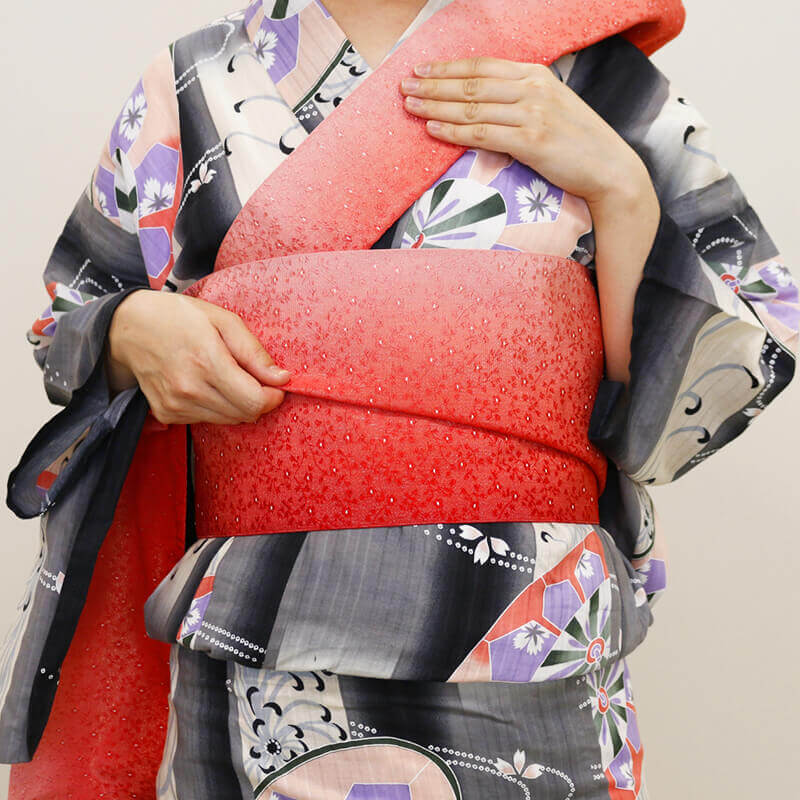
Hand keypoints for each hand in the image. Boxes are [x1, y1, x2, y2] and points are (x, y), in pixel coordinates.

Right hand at [105, 289, 291, 424]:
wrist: (129, 328)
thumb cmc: (180, 318)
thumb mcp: (224, 321)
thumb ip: (254, 352)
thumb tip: (282, 379)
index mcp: (207, 361)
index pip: (253, 401)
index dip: (272, 397)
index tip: (275, 385)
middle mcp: (189, 389)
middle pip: (244, 414)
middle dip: (257, 400)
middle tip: (254, 379)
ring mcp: (175, 405)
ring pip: (227, 420)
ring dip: (237, 404)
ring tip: (226, 377)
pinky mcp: (167, 414)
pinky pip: (206, 420)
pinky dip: (215, 407)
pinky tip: (206, 385)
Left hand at [399, 56, 647, 209]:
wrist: (609, 169)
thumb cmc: (578, 143)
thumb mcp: (551, 108)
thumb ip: (520, 100)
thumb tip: (484, 103)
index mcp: (536, 76)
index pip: (482, 67)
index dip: (448, 68)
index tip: (422, 71)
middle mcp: (533, 89)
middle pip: (471, 84)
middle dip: (434, 85)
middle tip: (404, 88)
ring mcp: (533, 114)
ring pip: (472, 108)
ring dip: (437, 107)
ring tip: (411, 107)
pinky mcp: (532, 141)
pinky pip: (483, 134)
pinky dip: (455, 132)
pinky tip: (433, 130)